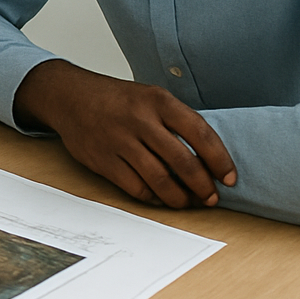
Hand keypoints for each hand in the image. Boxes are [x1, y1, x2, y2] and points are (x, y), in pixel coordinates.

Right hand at [14, 59, 237, 207]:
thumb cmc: (117, 100)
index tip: (229, 178)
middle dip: (203, 186)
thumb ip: (177, 121)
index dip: (220, 160)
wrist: (70, 97)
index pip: (200, 133)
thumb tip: (209, 158)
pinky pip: (135, 188)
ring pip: (159, 180)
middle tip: (211, 197)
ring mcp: (118, 141)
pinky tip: (161, 197)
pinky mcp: (102, 160)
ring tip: (188, 202)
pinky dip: (153, 198)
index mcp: (157, 101)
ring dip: (180, 198)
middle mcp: (139, 120)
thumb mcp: (151, 96)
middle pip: (182, 161)